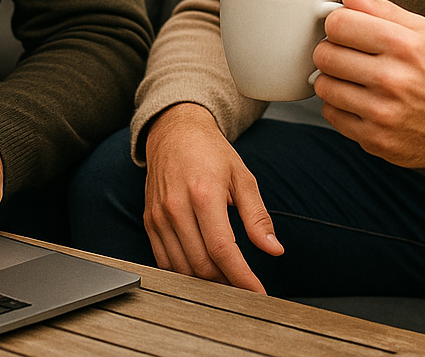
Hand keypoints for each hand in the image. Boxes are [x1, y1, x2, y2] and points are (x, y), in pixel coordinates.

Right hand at [143, 103, 282, 292]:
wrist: (174, 131)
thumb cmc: (210, 151)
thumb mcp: (242, 176)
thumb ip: (257, 216)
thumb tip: (274, 249)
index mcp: (204, 193)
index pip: (223, 249)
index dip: (242, 278)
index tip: (258, 293)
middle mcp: (177, 206)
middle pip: (202, 264)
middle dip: (227, 283)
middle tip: (245, 286)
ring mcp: (159, 215)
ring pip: (182, 268)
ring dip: (206, 282)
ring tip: (226, 280)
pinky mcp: (150, 220)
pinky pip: (163, 261)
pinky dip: (183, 273)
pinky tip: (200, 269)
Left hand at [312, 0, 424, 174]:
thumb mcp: (422, 31)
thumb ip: (381, 9)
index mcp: (402, 45)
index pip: (338, 24)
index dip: (335, 24)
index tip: (344, 30)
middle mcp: (392, 79)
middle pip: (324, 54)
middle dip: (330, 51)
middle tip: (346, 55)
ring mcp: (381, 112)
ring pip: (323, 85)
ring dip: (332, 80)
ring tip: (352, 79)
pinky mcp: (374, 138)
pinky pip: (330, 113)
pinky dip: (338, 106)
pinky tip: (357, 101)